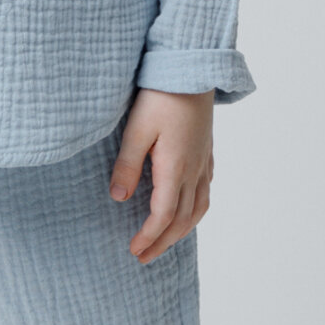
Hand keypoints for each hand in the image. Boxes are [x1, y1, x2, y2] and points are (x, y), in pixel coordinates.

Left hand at [108, 88, 214, 263]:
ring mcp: (204, 160)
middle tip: (144, 257)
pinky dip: (195, 209)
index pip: (163, 215)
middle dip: (163, 242)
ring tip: (165, 240)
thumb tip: (117, 198)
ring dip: (182, 230)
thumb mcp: (136, 128)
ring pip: (199, 208)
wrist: (191, 68)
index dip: (149, 236)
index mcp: (175, 168)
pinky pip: (206, 190)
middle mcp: (194, 169)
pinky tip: (187, 207)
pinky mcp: (206, 150)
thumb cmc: (161, 94)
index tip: (134, 250)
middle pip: (182, 219)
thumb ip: (127, 164)